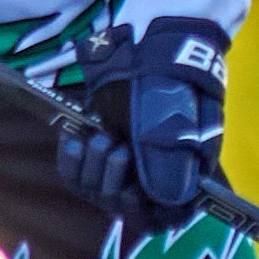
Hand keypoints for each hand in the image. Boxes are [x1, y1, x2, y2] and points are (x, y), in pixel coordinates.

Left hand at [61, 16, 232, 232]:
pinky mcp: (98, 150)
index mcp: (185, 172)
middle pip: (129, 209)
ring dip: (93, 171)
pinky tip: (74, 142)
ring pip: (100, 194)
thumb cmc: (169, 78)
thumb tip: (167, 198)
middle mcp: (155, 174)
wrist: (147, 44)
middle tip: (115, 146)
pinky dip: (72, 163)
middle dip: (114, 183)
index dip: (150, 212)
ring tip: (100, 136)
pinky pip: (78, 176)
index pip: (170, 215)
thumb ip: (170, 156)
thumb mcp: (172, 115)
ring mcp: (125, 163)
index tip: (135, 192)